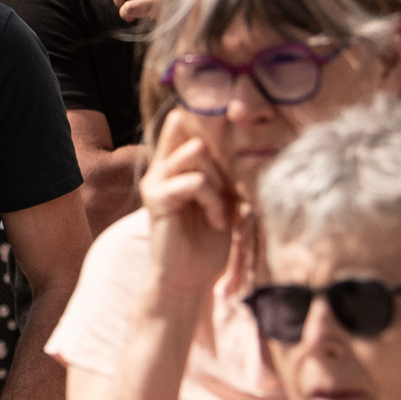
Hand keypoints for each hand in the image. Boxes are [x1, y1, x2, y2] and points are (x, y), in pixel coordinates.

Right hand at [139, 112, 237, 300]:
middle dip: (222, 165)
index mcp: (175, 164)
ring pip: (196, 153)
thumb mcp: (224, 199)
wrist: (189, 280)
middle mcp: (161, 168)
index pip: (183, 122)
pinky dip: (212, 202)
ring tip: (221, 212)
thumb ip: (223, 171)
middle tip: (229, 197)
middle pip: (197, 135)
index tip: (230, 125)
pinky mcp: (157, 200)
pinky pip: (193, 182)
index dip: (205, 119)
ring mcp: (156, 182)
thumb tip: (244, 143)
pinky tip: (216, 222)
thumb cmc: (209, 241)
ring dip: (218, 184)